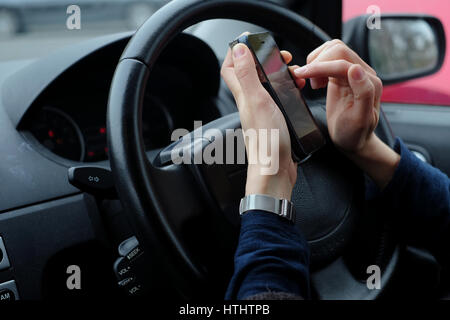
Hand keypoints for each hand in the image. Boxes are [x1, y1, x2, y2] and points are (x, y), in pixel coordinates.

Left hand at [221, 42, 302, 199]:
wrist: (275, 171)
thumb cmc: (267, 141)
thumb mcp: (258, 101)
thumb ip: (247, 76)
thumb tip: (239, 50)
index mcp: (244, 96)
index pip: (230, 67)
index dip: (237, 51)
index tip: (251, 40)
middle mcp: (250, 102)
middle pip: (248, 74)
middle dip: (262, 59)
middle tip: (280, 56)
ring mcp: (261, 112)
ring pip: (265, 85)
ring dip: (277, 74)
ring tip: (292, 73)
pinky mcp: (274, 120)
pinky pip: (277, 99)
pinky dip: (286, 90)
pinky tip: (295, 92)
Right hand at [291, 40, 399, 187]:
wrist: (352, 140)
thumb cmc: (354, 133)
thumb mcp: (360, 119)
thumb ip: (363, 92)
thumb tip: (356, 68)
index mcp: (369, 82)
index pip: (343, 63)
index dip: (320, 66)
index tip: (302, 74)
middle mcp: (363, 73)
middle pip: (338, 50)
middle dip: (318, 62)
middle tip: (307, 80)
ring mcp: (352, 72)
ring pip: (333, 49)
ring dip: (317, 61)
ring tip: (313, 81)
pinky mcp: (342, 74)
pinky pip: (329, 57)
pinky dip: (317, 63)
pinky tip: (315, 80)